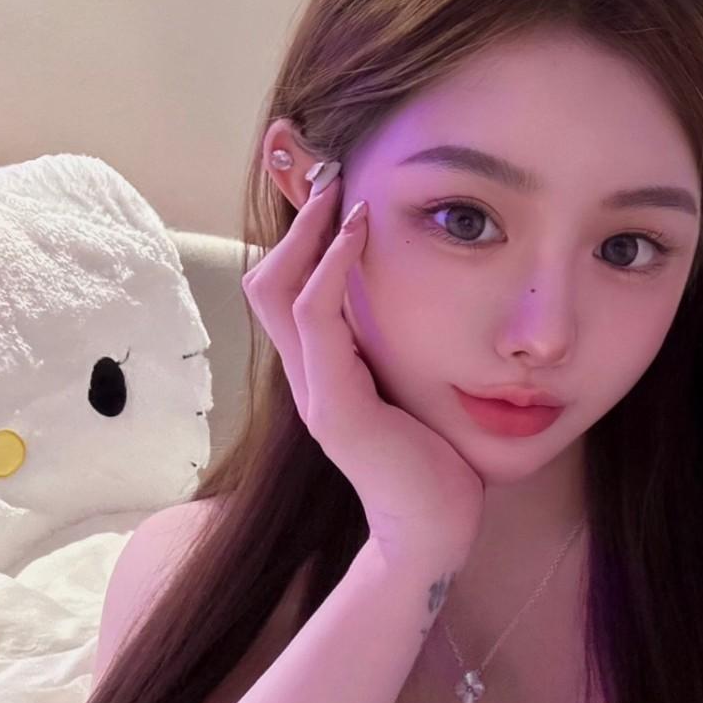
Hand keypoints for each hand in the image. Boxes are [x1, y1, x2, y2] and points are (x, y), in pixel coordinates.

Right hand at [241, 173, 484, 566]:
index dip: (299, 236)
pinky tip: (358, 235)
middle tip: (326, 170)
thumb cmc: (435, 461)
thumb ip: (399, 350)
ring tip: (339, 189)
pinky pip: (316, 320)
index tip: (330, 186)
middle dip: (294, 223)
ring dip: (309, 232)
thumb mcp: (413, 388)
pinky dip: (332, 269)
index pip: (286, 290)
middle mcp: (306, 378)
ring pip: (279, 291)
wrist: (435, 532)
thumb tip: (424, 299)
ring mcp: (313, 393)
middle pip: (266, 281)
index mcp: (322, 372)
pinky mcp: (335, 408)